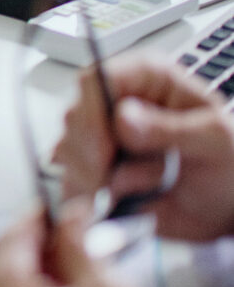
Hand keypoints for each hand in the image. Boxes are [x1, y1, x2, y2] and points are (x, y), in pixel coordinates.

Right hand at [53, 59, 233, 240]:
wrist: (224, 209)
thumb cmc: (227, 166)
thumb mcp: (213, 141)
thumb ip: (170, 129)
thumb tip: (122, 118)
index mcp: (147, 77)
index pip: (96, 80)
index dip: (92, 113)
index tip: (104, 151)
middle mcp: (117, 100)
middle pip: (75, 116)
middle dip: (91, 155)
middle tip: (115, 181)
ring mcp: (101, 133)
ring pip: (67, 148)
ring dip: (95, 178)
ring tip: (138, 188)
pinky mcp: (92, 163)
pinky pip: (70, 175)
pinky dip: (89, 193)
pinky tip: (116, 197)